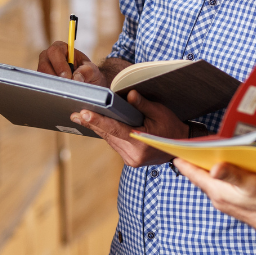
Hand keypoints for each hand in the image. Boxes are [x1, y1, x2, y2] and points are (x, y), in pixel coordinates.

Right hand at [37, 41, 104, 85]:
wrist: (85, 83)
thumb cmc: (87, 73)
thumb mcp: (92, 70)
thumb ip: (87, 71)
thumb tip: (76, 77)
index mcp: (61, 48)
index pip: (55, 52)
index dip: (60, 65)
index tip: (68, 77)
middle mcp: (48, 56)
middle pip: (44, 65)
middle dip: (55, 77)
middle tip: (66, 86)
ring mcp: (43, 68)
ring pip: (42, 77)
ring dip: (54, 84)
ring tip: (66, 90)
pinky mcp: (42, 80)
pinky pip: (42, 85)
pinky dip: (51, 89)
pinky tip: (61, 92)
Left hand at [70, 90, 188, 166]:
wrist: (180, 146)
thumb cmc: (172, 127)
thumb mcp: (160, 112)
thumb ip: (143, 104)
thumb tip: (129, 95)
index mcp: (141, 143)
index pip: (115, 130)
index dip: (98, 121)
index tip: (84, 114)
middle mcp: (133, 155)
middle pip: (108, 135)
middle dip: (92, 123)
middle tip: (75, 113)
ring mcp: (130, 159)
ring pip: (109, 140)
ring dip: (97, 128)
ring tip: (80, 116)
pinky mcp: (129, 159)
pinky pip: (114, 143)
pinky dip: (107, 133)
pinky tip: (96, 124)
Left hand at [172, 159, 255, 241]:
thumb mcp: (250, 184)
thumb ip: (232, 174)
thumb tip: (214, 167)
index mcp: (217, 192)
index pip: (194, 174)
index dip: (184, 162)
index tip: (173, 152)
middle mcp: (218, 198)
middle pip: (200, 177)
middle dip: (195, 163)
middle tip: (189, 149)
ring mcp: (226, 201)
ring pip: (211, 182)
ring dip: (207, 169)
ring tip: (205, 155)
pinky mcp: (235, 203)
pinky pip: (221, 186)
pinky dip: (220, 176)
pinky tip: (227, 169)